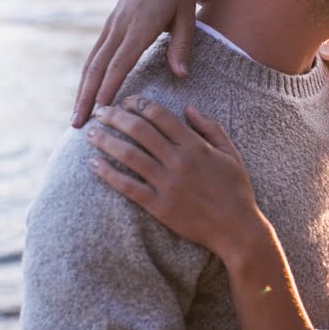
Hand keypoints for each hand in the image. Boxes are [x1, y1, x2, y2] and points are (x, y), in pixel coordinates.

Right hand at [72, 0, 219, 127]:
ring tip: (76, 119)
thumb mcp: (188, 17)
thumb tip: (181, 76)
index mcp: (140, 25)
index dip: (109, 86)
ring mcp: (112, 26)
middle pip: (97, 66)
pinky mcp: (110, 26)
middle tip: (78, 125)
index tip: (101, 109)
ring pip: (91, 63)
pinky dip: (88, 78)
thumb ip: (182, 47)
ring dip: (82, 91)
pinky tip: (85, 96)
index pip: (121, 62)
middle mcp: (120, 26)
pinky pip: (95, 55)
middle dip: (86, 97)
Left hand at [87, 95, 262, 259]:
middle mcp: (179, 162)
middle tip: (101, 111)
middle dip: (116, 117)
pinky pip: (128, 187)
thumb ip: (211, 128)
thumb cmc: (236, 191)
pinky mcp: (159, 206)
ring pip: (129, 156)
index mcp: (196, 146)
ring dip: (106, 141)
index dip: (140, 104)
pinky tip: (93, 164)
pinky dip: (108, 174)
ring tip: (91, 132)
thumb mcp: (231, 154)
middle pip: (140, 131)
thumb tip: (189, 107)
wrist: (237, 229)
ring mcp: (168, 184)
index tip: (126, 100)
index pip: (161, 116)